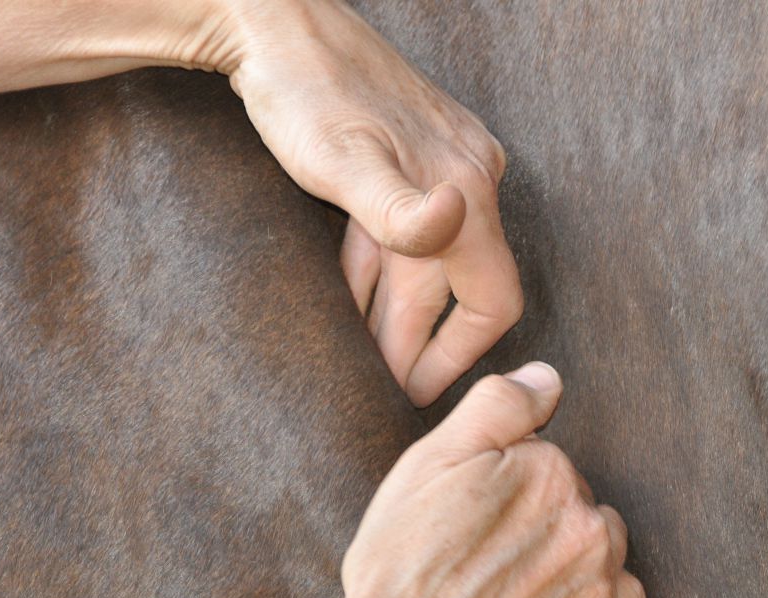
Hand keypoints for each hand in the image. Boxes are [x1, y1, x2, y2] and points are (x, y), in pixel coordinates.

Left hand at [222, 0, 522, 405]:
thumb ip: (396, 210)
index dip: (458, 356)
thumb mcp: (339, 162)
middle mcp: (469, 178)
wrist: (275, 21)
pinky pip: (411, 231)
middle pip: (454, 288)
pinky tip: (350, 287)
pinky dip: (382, 267)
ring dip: (393, 308)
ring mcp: (447, 164)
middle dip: (414, 340)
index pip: (492, 302)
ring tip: (356, 349)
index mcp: (465, 190)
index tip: (416, 391)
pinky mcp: (418, 156)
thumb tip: (452, 222)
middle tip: (374, 384)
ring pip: (430, 262)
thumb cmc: (302, 93)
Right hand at [313, 362, 644, 597]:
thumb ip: (498, 407)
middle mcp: (587, 524)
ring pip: (599, 551)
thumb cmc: (404, 568)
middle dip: (539, 520)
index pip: (543, 459)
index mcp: (548, 471)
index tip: (470, 515)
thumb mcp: (429, 464)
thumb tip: (549, 377)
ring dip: (569, 558)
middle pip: (576, 504)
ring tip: (510, 587)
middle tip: (483, 555)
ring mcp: (599, 587)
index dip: (502, 486)